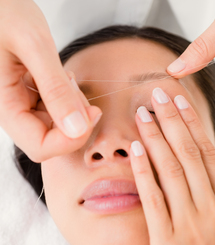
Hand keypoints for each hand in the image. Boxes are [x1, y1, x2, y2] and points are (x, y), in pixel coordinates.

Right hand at [0, 0, 101, 161]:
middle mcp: (12, 111)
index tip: (92, 116)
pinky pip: (55, 111)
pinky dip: (68, 100)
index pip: (40, 147)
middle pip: (51, 141)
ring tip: (66, 77)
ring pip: (56, 127)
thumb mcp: (33, 44)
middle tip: (81, 91)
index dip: (69, 141)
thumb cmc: (5, 11)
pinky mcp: (30, 97)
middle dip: (75, 123)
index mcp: (4, 106)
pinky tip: (63, 78)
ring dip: (73, 110)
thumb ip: (55, 88)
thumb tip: (76, 128)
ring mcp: (21, 105)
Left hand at [130, 88, 214, 244]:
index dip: (193, 124)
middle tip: (159, 92)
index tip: (181, 102)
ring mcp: (191, 227)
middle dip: (173, 119)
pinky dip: (145, 172)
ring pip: (172, 171)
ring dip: (156, 138)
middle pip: (190, 155)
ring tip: (143, 112)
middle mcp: (213, 211)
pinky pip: (155, 201)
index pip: (209, 155)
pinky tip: (135, 150)